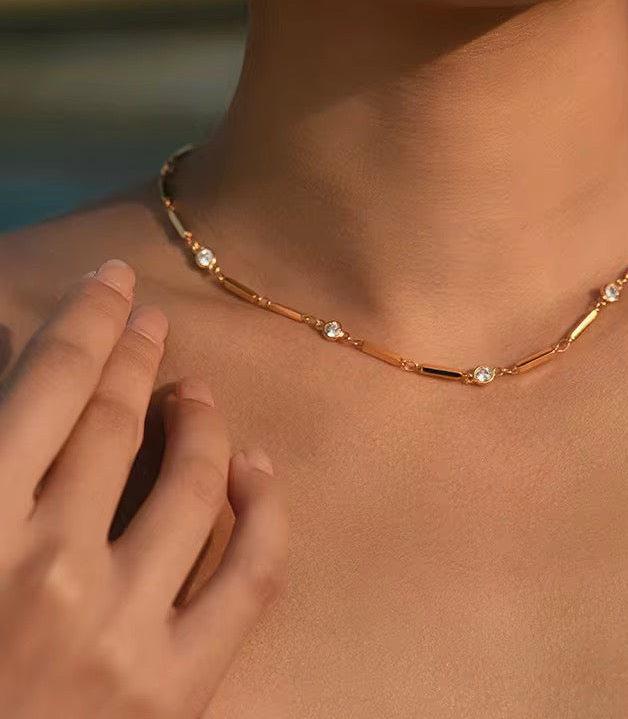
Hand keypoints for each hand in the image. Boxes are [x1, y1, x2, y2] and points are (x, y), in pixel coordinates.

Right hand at [0, 259, 288, 717]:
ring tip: (195, 390)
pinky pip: (251, 575)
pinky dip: (265, 509)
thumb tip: (23, 412)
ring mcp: (123, 628)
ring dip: (198, 421)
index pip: (45, 389)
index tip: (114, 286)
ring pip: (190, 483)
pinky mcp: (178, 688)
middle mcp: (50, 566)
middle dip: (135, 356)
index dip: (86, 325)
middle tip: (153, 321)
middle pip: (112, 422)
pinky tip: (256, 468)